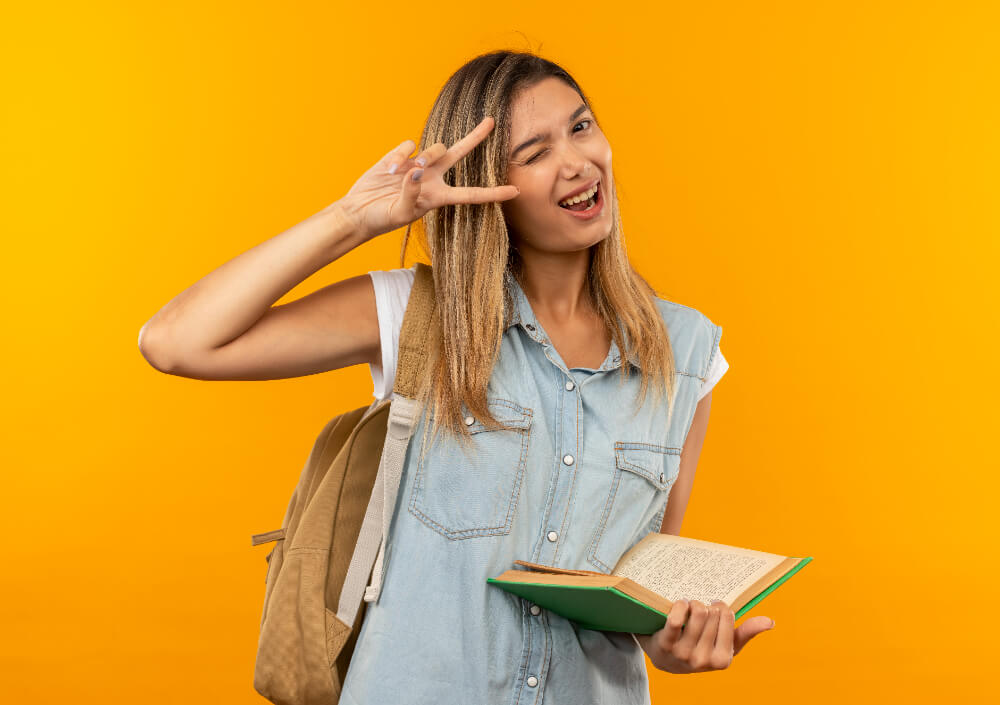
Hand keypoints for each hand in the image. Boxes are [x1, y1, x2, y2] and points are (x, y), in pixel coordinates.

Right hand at [335, 116, 519, 241]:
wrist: (358, 211)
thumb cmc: (382, 219)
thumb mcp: (399, 213)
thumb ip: (411, 193)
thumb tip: (417, 171)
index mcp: (439, 197)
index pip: (472, 194)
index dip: (494, 193)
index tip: (516, 191)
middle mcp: (433, 178)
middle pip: (460, 154)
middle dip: (476, 137)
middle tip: (491, 121)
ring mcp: (417, 164)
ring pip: (433, 149)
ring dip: (423, 159)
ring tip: (401, 174)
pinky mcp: (400, 155)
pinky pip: (408, 146)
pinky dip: (399, 156)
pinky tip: (388, 169)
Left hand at [633, 599, 774, 673]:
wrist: (665, 659)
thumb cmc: (702, 648)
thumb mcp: (726, 645)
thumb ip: (747, 633)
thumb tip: (770, 622)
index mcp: (722, 660)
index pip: (727, 616)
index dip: (721, 607)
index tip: (716, 608)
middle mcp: (703, 660)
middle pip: (711, 612)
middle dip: (706, 605)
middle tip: (701, 608)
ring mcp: (683, 654)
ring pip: (696, 612)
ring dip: (692, 603)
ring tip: (690, 607)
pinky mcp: (665, 645)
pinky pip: (676, 619)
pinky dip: (679, 606)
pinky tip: (681, 605)